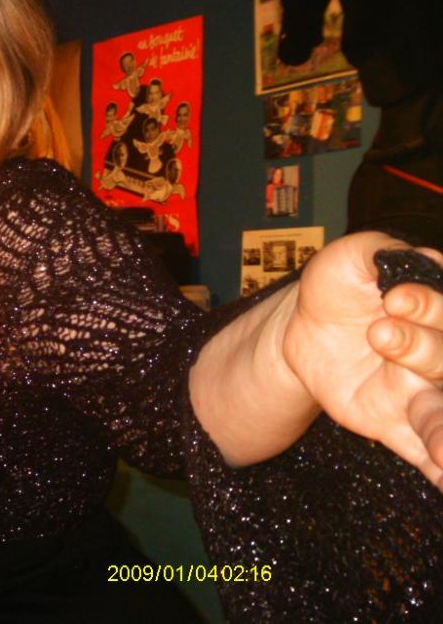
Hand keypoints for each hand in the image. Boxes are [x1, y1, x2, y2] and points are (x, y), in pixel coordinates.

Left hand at [286, 232, 442, 487]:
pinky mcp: (395, 425)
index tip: (394, 298)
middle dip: (423, 348)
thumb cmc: (340, 285)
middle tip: (380, 334)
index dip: (428, 305)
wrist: (306, 328)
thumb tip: (410, 259)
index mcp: (438, 312)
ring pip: (441, 414)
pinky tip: (442, 482)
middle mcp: (440, 355)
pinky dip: (435, 471)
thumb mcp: (352, 258)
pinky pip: (420, 453)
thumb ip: (378, 254)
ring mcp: (421, 394)